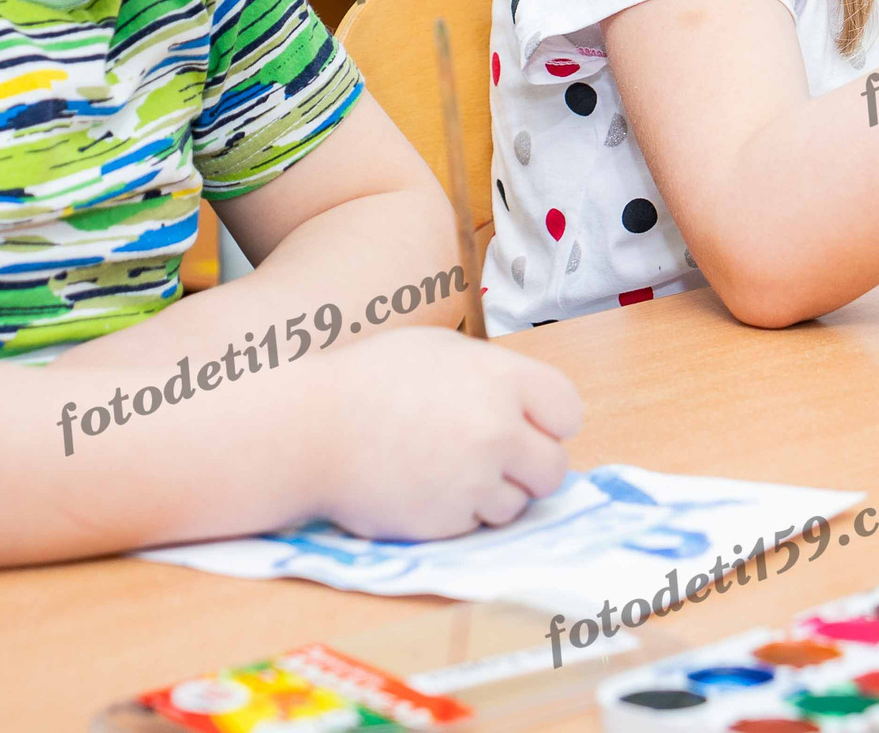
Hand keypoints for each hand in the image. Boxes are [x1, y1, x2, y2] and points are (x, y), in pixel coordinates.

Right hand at [310, 328, 580, 538]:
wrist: (311, 430)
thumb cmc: (368, 382)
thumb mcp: (441, 352)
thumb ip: (493, 376)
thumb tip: (528, 406)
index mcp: (501, 378)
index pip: (568, 411)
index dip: (548, 422)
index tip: (529, 426)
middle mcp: (497, 429)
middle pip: (554, 467)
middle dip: (529, 467)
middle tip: (495, 459)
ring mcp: (475, 479)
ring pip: (517, 503)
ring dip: (493, 494)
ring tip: (446, 470)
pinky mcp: (449, 521)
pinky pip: (476, 525)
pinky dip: (459, 513)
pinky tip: (425, 487)